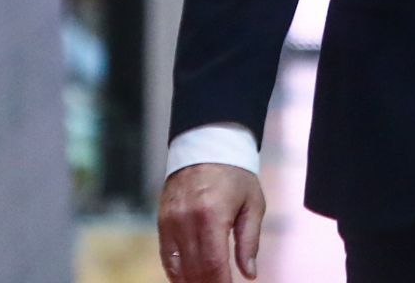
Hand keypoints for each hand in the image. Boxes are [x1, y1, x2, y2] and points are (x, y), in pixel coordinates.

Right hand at [158, 163, 265, 282]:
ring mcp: (171, 222)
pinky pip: (167, 257)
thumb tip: (249, 274)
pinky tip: (188, 281)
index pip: (214, 265)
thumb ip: (249, 241)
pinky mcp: (162, 222)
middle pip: (196, 270)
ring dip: (193, 282)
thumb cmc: (235, 175)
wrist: (206, 145)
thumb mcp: (253, 204)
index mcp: (212, 217)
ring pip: (179, 267)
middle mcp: (187, 222)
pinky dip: (176, 273)